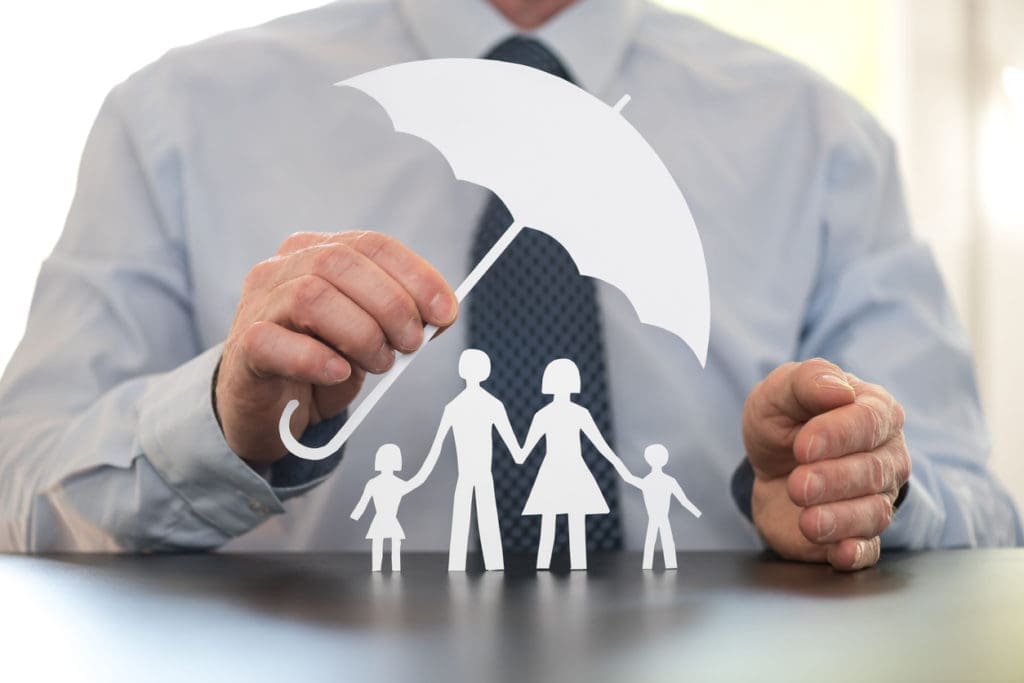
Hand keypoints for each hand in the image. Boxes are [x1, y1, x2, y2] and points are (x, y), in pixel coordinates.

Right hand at [215, 231, 457, 463]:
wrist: (271, 412)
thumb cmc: (323, 365)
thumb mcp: (371, 336)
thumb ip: (401, 319)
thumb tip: (442, 314)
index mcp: (318, 252)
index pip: (372, 245)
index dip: (416, 275)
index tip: (445, 311)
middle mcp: (283, 268)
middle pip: (341, 263)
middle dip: (391, 304)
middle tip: (412, 343)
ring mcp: (258, 304)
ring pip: (311, 297)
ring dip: (361, 333)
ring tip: (380, 363)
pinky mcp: (244, 347)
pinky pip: (273, 342)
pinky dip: (315, 359)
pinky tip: (339, 373)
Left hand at [741, 359, 909, 570]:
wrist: (768, 466)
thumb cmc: (784, 422)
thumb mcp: (781, 392)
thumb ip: (808, 380)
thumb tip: (839, 388)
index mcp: (874, 411)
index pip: (869, 422)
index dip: (838, 435)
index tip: (803, 446)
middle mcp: (886, 456)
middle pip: (874, 471)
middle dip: (834, 480)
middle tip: (798, 485)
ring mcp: (877, 497)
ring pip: (874, 512)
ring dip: (839, 518)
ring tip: (807, 520)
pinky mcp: (859, 535)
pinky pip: (869, 550)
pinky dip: (855, 553)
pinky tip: (838, 551)